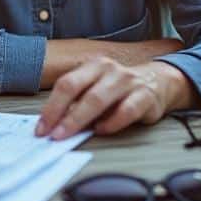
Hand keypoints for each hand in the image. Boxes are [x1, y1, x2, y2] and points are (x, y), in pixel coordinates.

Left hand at [35, 58, 191, 139]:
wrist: (159, 81)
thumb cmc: (120, 89)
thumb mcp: (97, 88)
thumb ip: (78, 103)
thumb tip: (53, 125)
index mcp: (92, 66)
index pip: (65, 84)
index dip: (50, 107)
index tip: (41, 128)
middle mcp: (108, 69)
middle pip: (77, 89)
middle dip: (60, 114)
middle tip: (52, 134)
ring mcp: (127, 81)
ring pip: (98, 99)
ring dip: (79, 119)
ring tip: (69, 134)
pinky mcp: (145, 95)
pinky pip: (126, 110)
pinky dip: (112, 122)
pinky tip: (102, 131)